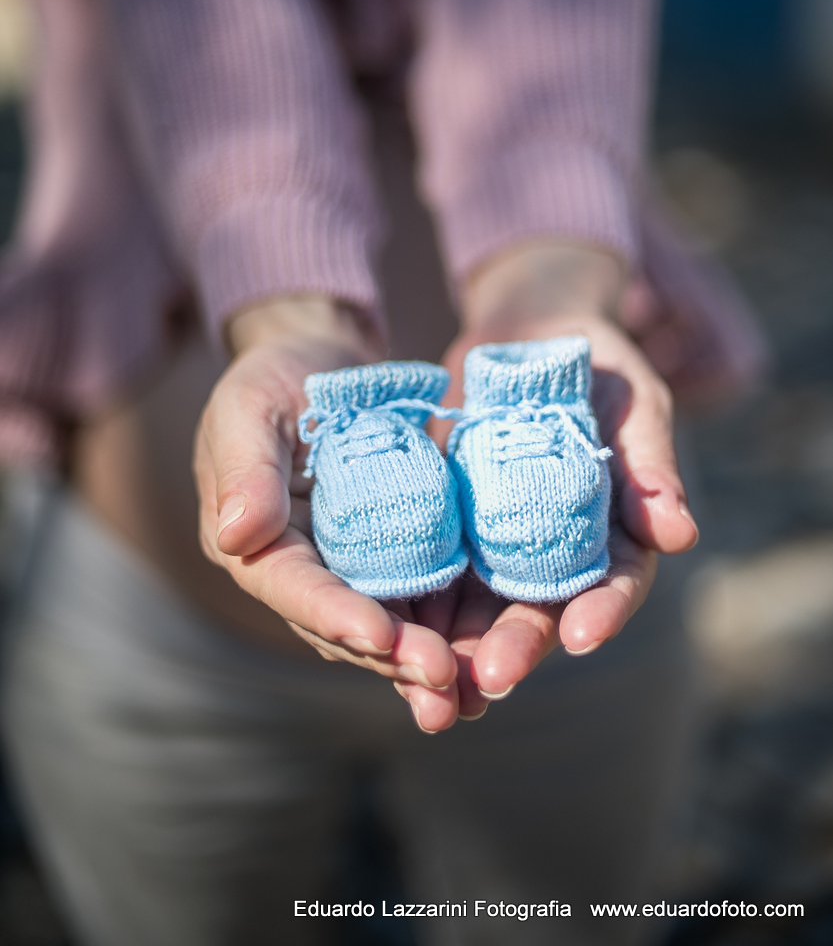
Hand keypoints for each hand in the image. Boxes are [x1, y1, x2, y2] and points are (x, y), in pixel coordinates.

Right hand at [192, 297, 458, 714]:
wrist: (321, 360)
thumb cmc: (275, 376)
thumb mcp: (249, 407)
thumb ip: (245, 469)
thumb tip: (236, 538)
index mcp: (254, 542)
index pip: (292, 587)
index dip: (334, 615)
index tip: (380, 637)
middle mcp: (300, 569)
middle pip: (343, 625)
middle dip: (392, 656)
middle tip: (444, 679)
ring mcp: (347, 566)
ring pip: (386, 625)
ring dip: (423, 661)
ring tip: (470, 692)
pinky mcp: (391, 553)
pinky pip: (418, 596)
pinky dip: (447, 626)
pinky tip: (484, 653)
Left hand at [395, 243, 699, 724]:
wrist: (528, 331)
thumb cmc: (596, 362)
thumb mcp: (633, 401)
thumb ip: (651, 466)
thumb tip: (681, 536)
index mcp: (614, 531)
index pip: (615, 583)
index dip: (602, 612)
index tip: (581, 638)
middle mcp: (556, 550)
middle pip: (540, 610)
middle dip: (517, 648)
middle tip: (489, 680)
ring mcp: (499, 541)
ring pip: (480, 607)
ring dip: (457, 649)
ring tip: (431, 686)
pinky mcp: (449, 523)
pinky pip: (430, 568)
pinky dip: (411, 603)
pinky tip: (385, 629)